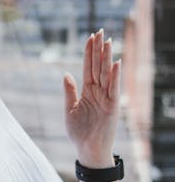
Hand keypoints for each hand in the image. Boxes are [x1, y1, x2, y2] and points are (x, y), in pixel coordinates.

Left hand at [64, 30, 120, 166]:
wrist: (88, 150)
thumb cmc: (79, 132)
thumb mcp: (70, 109)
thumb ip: (70, 91)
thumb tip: (66, 73)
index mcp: (88, 91)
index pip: (88, 67)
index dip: (89, 52)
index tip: (90, 37)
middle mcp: (98, 92)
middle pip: (98, 66)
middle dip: (98, 49)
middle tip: (100, 31)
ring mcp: (106, 98)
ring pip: (107, 73)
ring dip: (107, 57)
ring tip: (107, 41)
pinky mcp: (112, 106)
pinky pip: (114, 88)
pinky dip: (115, 76)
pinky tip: (115, 62)